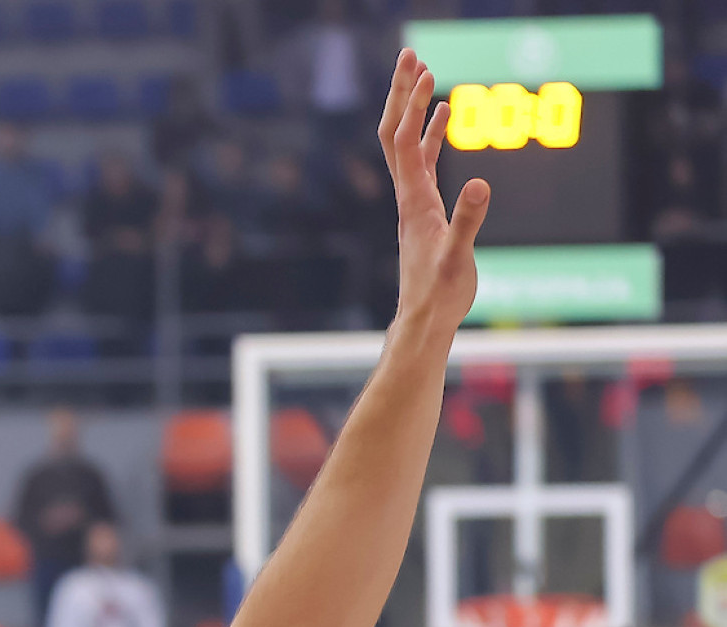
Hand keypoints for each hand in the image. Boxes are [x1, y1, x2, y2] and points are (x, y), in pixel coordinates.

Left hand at [378, 49, 489, 339]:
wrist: (423, 320)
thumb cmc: (439, 294)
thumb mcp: (459, 259)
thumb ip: (469, 222)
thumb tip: (479, 184)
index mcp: (414, 202)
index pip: (405, 142)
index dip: (413, 105)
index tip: (426, 71)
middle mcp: (408, 197)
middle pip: (395, 134)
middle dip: (403, 94)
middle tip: (411, 56)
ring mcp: (413, 204)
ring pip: (407, 147)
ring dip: (416, 111)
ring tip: (429, 78)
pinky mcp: (423, 213)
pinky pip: (422, 164)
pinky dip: (431, 138)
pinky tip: (443, 124)